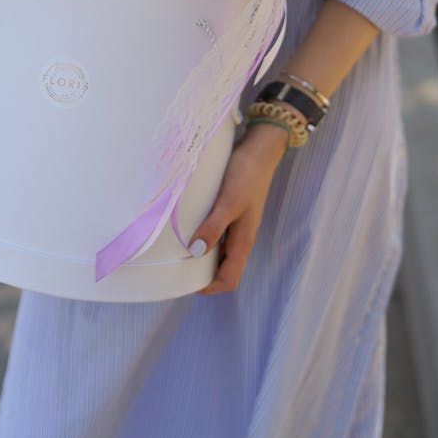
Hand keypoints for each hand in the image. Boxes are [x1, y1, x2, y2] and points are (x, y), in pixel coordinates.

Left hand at [191, 123, 287, 294]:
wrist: (260, 150)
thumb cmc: (246, 175)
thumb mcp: (228, 202)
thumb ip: (214, 227)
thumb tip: (196, 252)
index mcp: (243, 241)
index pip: (229, 280)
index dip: (209, 287)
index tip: (185, 282)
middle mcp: (241, 237)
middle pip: (224, 269)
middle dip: (203, 274)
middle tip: (177, 267)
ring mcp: (238, 225)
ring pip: (220, 251)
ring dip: (203, 254)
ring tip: (180, 248)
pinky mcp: (233, 211)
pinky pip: (219, 234)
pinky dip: (206, 237)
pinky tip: (191, 226)